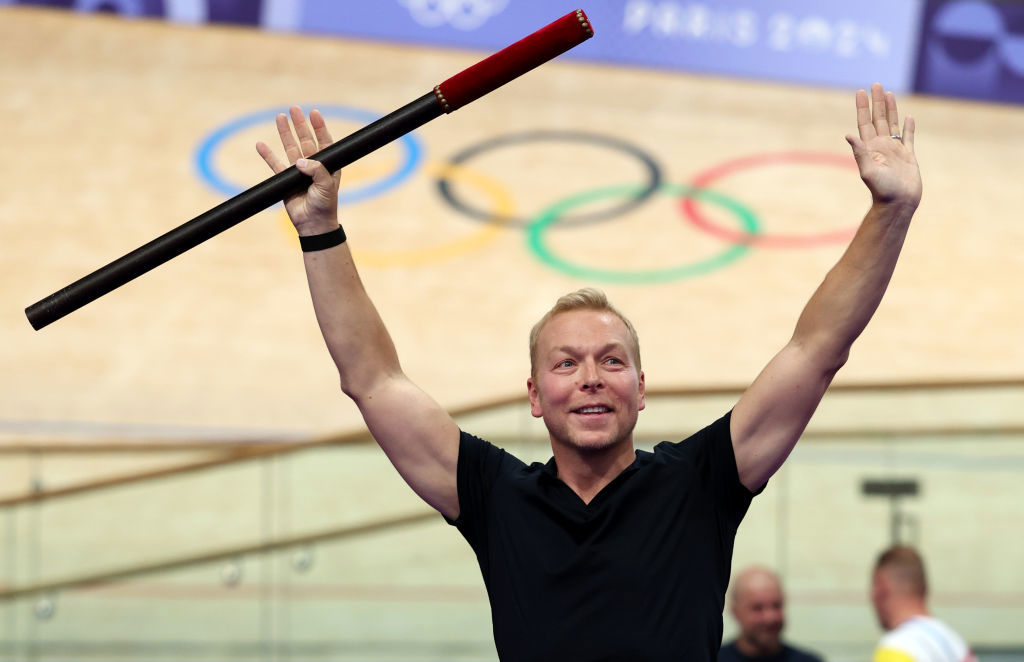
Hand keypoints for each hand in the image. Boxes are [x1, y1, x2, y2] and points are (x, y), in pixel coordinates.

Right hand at [256, 106, 341, 234]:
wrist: (313, 224)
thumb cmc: (325, 205)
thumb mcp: (326, 186)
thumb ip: (317, 171)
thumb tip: (300, 161)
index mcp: (328, 165)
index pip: (324, 141)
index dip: (319, 127)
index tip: (314, 112)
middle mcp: (313, 165)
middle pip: (305, 140)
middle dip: (300, 124)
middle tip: (294, 108)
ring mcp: (298, 171)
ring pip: (290, 148)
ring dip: (284, 133)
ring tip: (280, 117)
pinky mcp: (285, 180)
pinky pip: (275, 164)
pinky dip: (268, 155)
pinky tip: (261, 144)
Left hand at [846, 83, 921, 208]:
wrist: (899, 204)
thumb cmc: (882, 190)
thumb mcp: (868, 171)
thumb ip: (860, 153)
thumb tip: (848, 135)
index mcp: (870, 148)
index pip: (865, 122)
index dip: (862, 107)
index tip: (860, 91)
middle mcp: (881, 146)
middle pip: (878, 118)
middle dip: (876, 102)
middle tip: (875, 84)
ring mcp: (894, 150)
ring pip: (893, 124)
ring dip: (891, 109)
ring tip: (888, 94)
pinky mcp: (908, 156)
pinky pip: (908, 137)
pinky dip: (908, 127)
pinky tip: (908, 117)